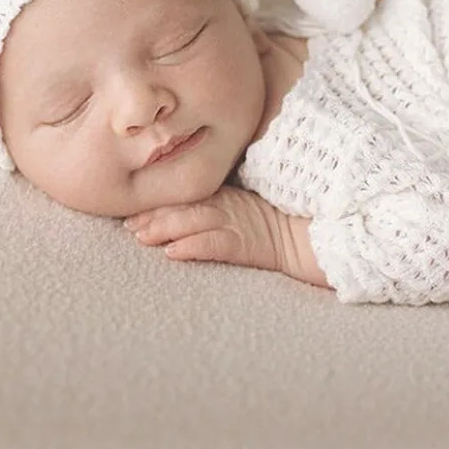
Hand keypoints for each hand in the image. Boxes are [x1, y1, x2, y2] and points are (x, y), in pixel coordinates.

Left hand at [124, 185, 329, 288]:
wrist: (321, 236)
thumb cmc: (290, 222)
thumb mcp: (254, 207)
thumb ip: (229, 203)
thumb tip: (193, 215)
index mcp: (233, 196)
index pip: (191, 195)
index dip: (160, 200)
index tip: (132, 207)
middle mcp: (233, 207)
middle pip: (187, 206)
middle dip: (154, 214)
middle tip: (127, 223)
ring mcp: (241, 223)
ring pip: (196, 222)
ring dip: (165, 228)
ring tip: (140, 235)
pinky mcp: (250, 244)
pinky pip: (218, 245)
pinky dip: (194, 247)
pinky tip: (173, 253)